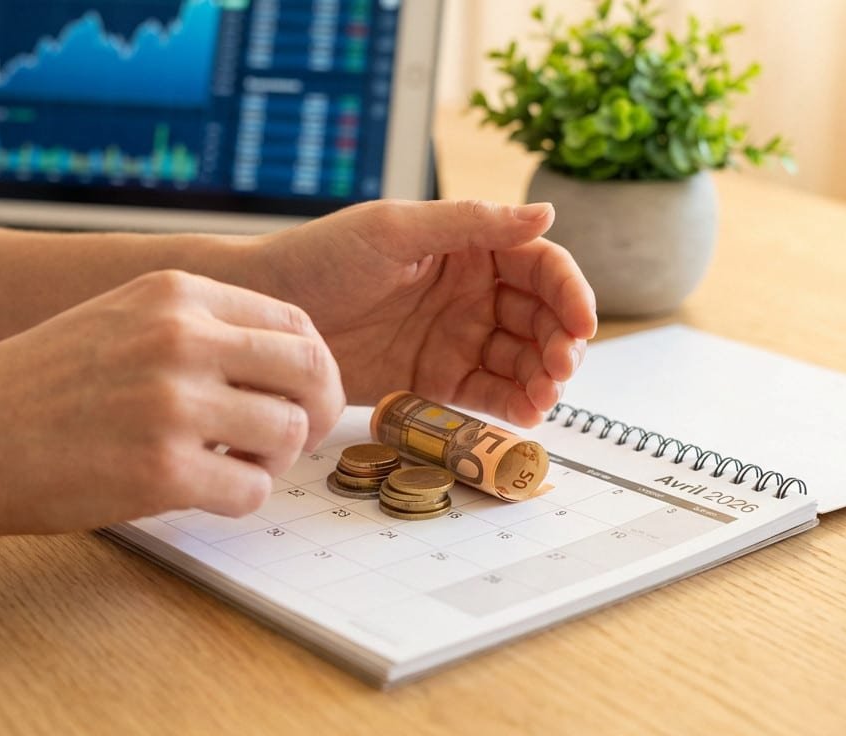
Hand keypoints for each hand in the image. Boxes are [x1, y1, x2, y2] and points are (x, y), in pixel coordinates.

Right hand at [0, 270, 343, 532]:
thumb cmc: (35, 387)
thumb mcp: (119, 317)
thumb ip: (195, 326)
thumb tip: (284, 359)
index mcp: (176, 294)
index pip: (296, 323)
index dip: (310, 370)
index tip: (295, 398)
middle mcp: (183, 337)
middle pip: (312, 373)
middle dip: (314, 414)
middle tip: (286, 441)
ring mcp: (173, 403)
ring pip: (289, 435)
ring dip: (270, 462)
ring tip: (229, 467)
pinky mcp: (161, 470)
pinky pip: (251, 492)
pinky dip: (237, 500)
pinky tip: (198, 493)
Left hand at [250, 199, 596, 426]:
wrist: (264, 311)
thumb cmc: (319, 257)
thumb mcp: (394, 230)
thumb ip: (470, 224)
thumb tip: (545, 210)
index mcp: (467, 245)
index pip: (539, 265)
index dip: (569, 292)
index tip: (581, 323)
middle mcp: (470, 291)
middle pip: (540, 317)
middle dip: (561, 342)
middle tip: (560, 368)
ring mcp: (454, 337)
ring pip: (520, 360)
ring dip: (542, 378)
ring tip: (544, 397)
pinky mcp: (434, 379)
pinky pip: (486, 394)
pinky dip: (511, 405)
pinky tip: (524, 414)